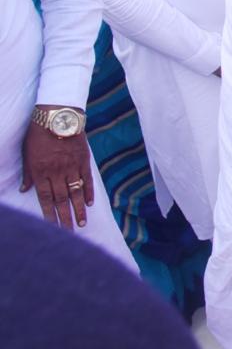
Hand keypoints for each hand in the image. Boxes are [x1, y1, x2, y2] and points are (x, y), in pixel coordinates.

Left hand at [20, 114, 92, 228]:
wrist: (58, 115)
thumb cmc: (38, 132)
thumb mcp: (26, 153)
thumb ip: (27, 173)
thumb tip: (25, 189)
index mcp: (40, 172)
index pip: (45, 198)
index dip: (48, 214)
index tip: (51, 228)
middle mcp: (56, 172)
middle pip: (61, 200)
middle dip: (64, 218)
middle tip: (68, 233)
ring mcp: (71, 167)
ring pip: (75, 192)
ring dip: (78, 209)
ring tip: (82, 223)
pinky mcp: (83, 160)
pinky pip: (86, 179)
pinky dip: (88, 191)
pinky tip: (89, 203)